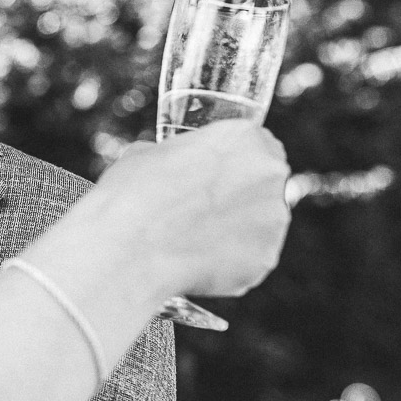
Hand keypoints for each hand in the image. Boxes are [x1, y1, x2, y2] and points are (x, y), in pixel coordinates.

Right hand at [93, 120, 290, 299]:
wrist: (127, 247)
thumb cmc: (131, 194)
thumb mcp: (147, 154)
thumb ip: (177, 157)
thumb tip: (171, 168)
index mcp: (244, 137)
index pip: (259, 143)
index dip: (237, 161)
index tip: (219, 175)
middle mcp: (270, 173)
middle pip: (267, 183)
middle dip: (242, 195)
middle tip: (206, 210)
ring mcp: (274, 218)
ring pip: (262, 223)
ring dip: (238, 230)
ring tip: (196, 241)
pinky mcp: (266, 258)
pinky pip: (252, 258)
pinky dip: (231, 262)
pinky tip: (198, 262)